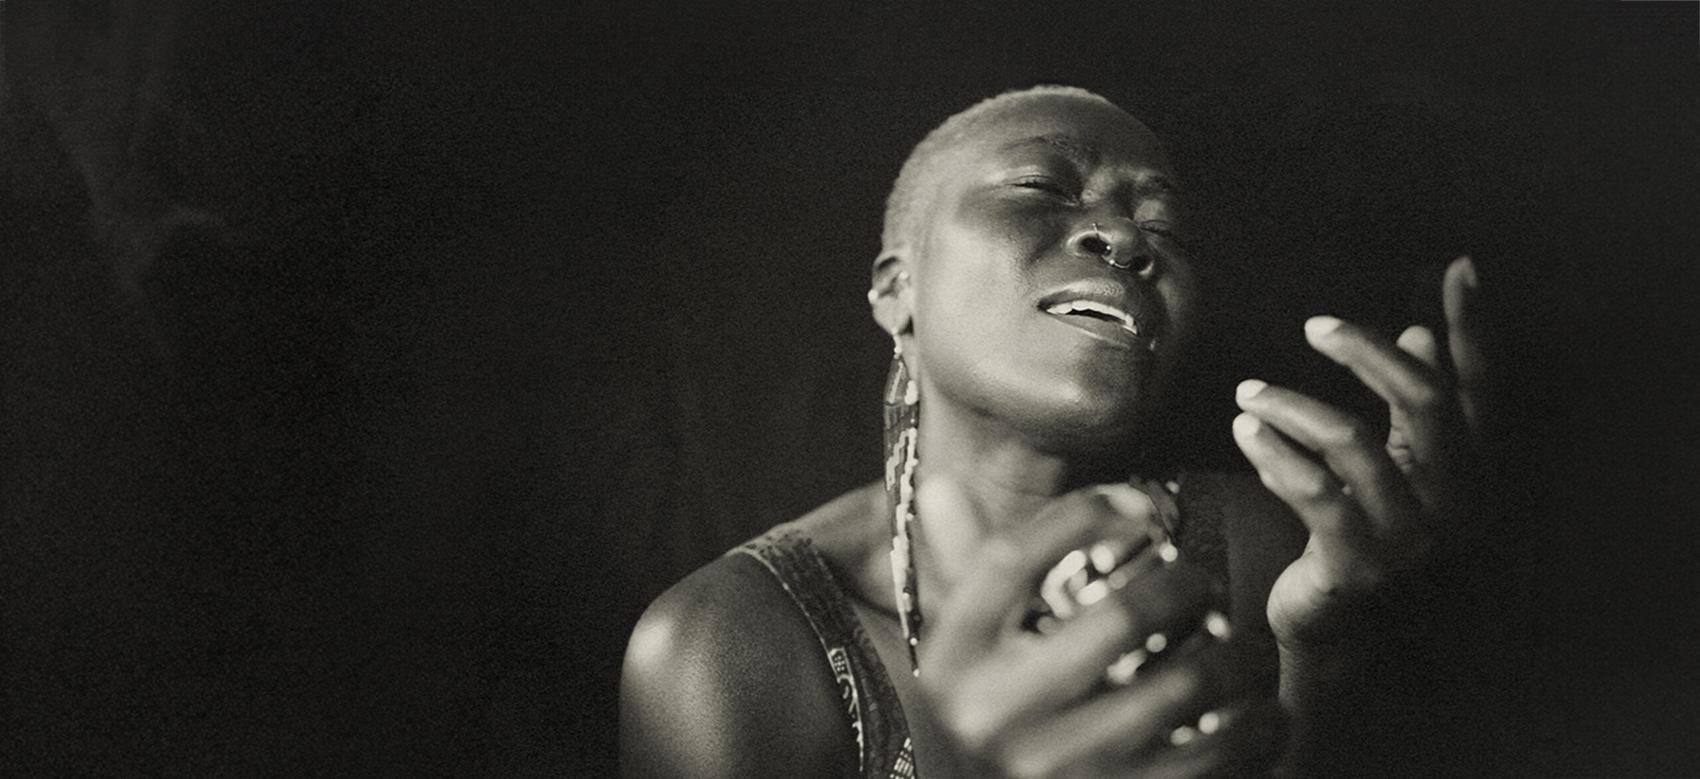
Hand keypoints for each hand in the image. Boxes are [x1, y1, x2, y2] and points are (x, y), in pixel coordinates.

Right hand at [913, 479, 1284, 777]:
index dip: (1082, 515)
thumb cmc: (988, 722)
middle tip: (1202, 584)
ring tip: (1241, 645)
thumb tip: (939, 486)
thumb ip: (959, 573)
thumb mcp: (961, 654)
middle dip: (1184, 584)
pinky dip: (1258, 723)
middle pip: (1118, 617)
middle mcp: (996, 715)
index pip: (1008, 560)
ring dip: (1236, 653)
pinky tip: (1259, 709)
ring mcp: (1061, 769)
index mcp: (952, 663)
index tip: (1137, 506)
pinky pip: (1221, 752)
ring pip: (1187, 684)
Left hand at [1232, 256, 1488, 648]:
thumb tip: (1420, 335)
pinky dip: (1274, 453)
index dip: (1474, 329)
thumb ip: (1411, 409)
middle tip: (1316, 326)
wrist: (1337, 629)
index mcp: (1471, 473)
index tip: (1461, 267)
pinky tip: (1246, 433)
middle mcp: (1456, 505)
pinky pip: (1313, 491)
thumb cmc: (1363, 535)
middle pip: (1423, 401)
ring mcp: (1410, 539)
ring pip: (1354, 441)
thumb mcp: (1395, 469)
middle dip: (1367, 352)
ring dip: (1292, 406)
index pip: (1480, 388)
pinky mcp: (1358, 564)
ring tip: (1248, 395)